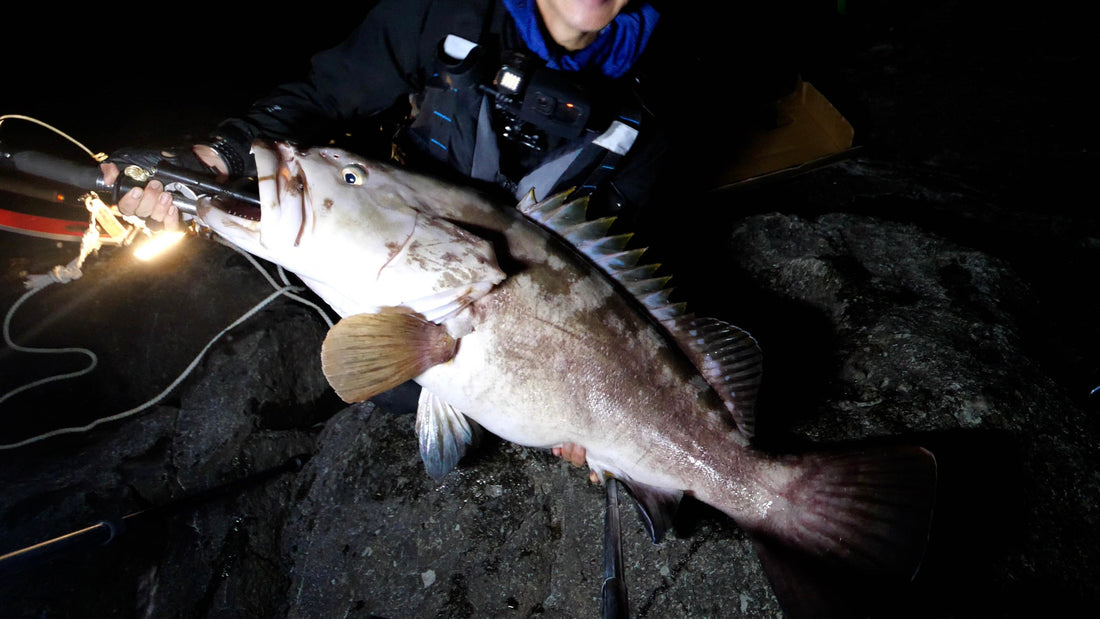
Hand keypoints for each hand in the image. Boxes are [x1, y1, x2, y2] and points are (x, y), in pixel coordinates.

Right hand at [100, 146, 227, 231]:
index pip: (124, 206)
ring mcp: (160, 214)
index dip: (128, 201)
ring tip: (167, 195)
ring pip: (153, 220)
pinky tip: (173, 209)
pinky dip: (170, 220)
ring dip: (159, 208)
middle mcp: (146, 207)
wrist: (190, 163)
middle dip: (148, 199)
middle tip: (157, 185)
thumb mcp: (139, 158)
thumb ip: (120, 165)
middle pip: (140, 213)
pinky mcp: (176, 218)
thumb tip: (107, 172)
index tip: (136, 190)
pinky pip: (169, 228)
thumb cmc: (162, 161)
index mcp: (134, 196)